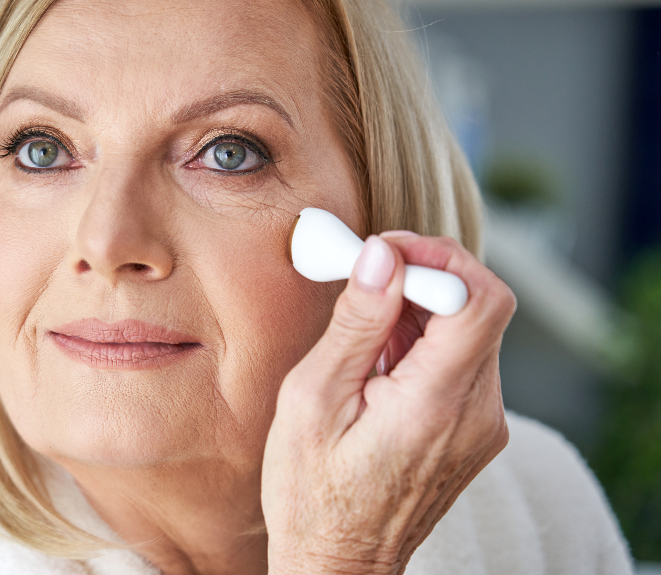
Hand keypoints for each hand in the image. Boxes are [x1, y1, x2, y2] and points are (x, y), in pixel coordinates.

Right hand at [261, 232, 514, 574]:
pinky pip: (461, 359)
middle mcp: (476, 413)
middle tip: (364, 272)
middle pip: (479, 306)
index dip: (438, 256)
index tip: (384, 250)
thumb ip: (356, 324)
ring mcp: (481, 423)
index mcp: (436, 404)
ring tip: (361, 326)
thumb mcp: (313, 400)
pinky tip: (378, 359)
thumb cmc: (312, 493)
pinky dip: (423, 340)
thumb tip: (382, 257)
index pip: (479, 300)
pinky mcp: (473, 428)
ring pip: (470, 329)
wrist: (340, 562)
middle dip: (422, 275)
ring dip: (418, 307)